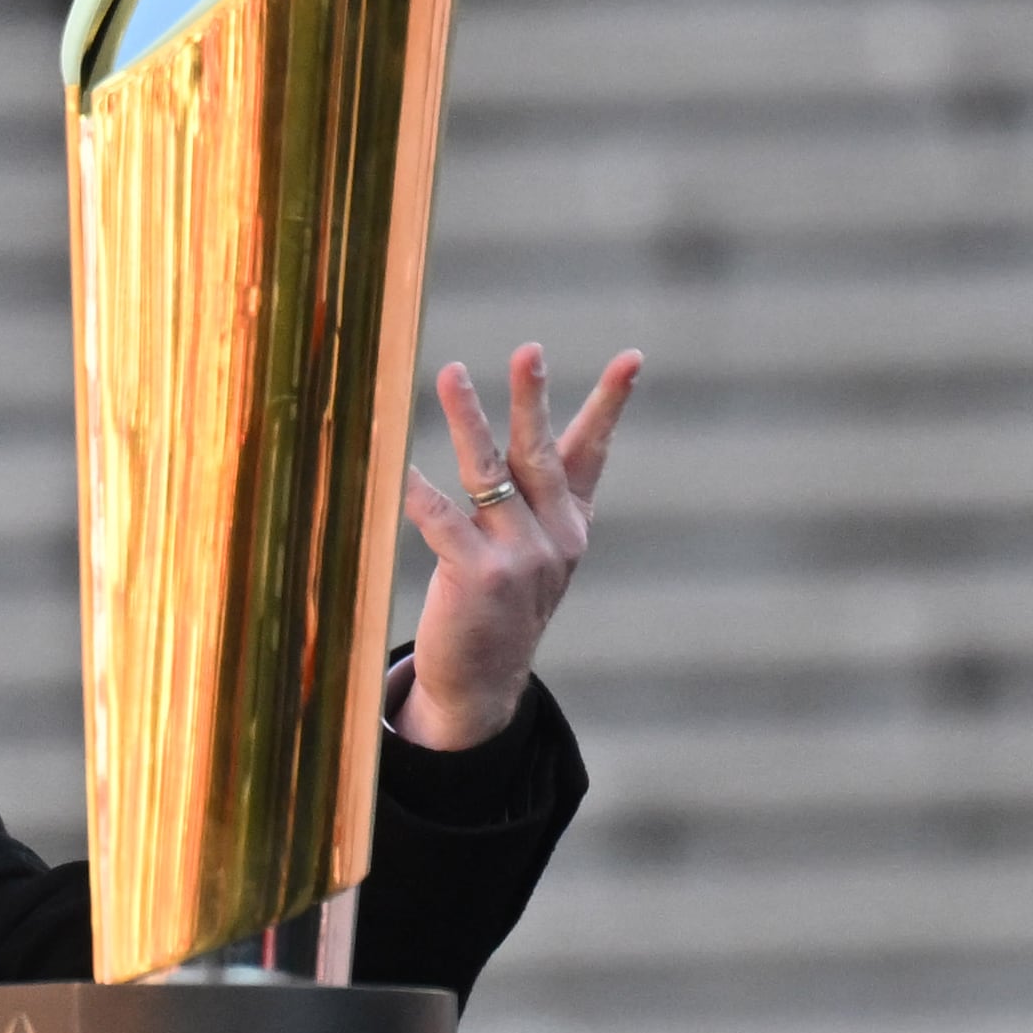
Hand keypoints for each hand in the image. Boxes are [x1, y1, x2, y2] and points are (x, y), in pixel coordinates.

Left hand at [394, 343, 641, 749]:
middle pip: (541, 453)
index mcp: (570, 525)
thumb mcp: (530, 550)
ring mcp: (520, 558)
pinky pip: (443, 518)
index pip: (592, 453)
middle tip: (529, 351)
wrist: (482, 681)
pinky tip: (398, 464)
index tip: (634, 358)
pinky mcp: (479, 577)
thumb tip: (524, 440)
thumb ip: (529, 499)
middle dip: (534, 398)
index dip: (611, 404)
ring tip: (449, 374)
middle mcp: (554, 537)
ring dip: (467, 420)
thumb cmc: (496, 605)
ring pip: (489, 473)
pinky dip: (419, 490)